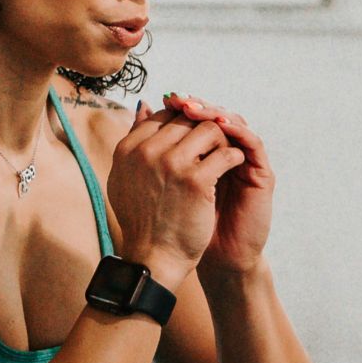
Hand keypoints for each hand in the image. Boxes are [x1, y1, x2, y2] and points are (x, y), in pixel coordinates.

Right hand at [109, 96, 248, 275]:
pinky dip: (235, 158)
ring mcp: (171, 164)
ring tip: (223, 158)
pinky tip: (234, 170)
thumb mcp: (126, 176)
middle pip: (187, 119)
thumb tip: (144, 104)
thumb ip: (134, 140)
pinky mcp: (196, 180)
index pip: (163, 115)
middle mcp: (145, 152)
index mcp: (127, 149)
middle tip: (214, 148)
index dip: (183, 124)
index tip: (194, 142)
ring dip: (222, 141)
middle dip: (204, 130)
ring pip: (210, 130)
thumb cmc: (143, 220)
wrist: (154, 258)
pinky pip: (226, 153)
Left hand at [161, 93, 272, 273]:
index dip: (182, 108)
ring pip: (235, 125)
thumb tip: (141, 110)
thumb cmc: (176, 225)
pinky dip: (238, 131)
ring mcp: (243, 163)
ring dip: (216, 114)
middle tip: (180, 99)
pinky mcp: (260, 175)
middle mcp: (224, 154)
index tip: (165, 100)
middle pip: (215, 117)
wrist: (195, 258)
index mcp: (201, 155)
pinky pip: (252, 144)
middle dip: (197, 106)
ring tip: (196, 110)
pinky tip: (221, 125)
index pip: (196, 119)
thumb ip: (153, 148)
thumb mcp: (159, 182)